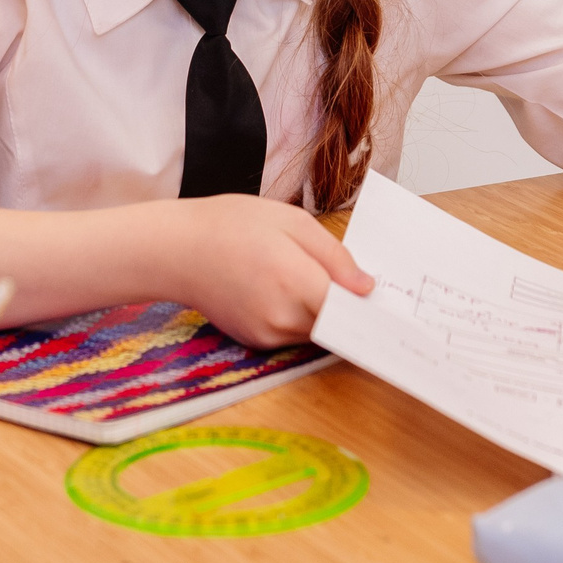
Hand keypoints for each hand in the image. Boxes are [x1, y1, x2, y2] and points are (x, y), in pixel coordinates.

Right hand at [165, 195, 374, 347]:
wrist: (177, 250)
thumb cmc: (232, 225)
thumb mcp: (292, 221)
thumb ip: (334, 255)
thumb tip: (366, 287)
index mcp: (294, 281)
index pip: (350, 309)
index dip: (369, 304)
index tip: (386, 299)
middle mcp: (282, 317)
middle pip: (336, 323)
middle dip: (347, 307)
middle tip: (353, 282)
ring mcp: (267, 334)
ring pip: (316, 331)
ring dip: (322, 312)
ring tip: (305, 275)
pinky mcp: (255, 341)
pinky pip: (293, 334)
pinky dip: (299, 316)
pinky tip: (283, 288)